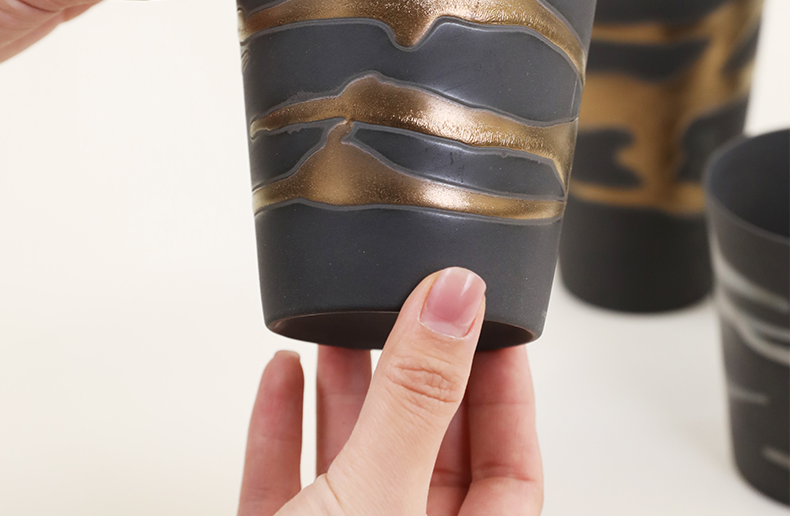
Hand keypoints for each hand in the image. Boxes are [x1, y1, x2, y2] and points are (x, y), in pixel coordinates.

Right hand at [238, 268, 543, 514]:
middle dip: (414, 367)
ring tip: (345, 323)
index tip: (487, 317)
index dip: (506, 386)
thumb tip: (454, 303)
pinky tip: (284, 375)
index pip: (512, 463)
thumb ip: (415, 398)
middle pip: (428, 444)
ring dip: (347, 384)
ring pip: (356, 453)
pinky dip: (284, 423)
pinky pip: (288, 474)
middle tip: (413, 305)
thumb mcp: (375, 494)